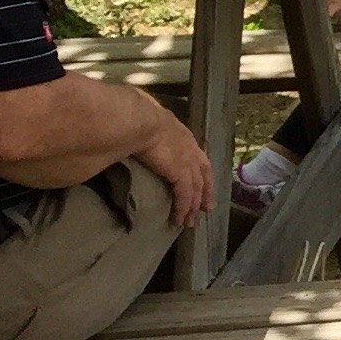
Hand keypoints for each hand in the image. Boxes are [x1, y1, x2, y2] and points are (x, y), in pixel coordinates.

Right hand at [137, 102, 215, 227]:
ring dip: (193, 207)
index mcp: (183, 136)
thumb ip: (147, 130)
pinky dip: (183, 208)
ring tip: (189, 222)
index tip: (202, 184)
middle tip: (205, 208)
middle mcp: (191, 150)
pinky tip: (179, 218)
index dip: (201, 172)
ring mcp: (188, 162)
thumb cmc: (138, 117)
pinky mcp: (181, 174)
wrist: (140, 121)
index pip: (197, 157)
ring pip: (196, 190)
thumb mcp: (148, 122)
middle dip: (205, 193)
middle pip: (203, 176)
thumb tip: (135, 133)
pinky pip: (185, 196)